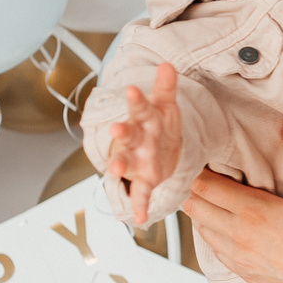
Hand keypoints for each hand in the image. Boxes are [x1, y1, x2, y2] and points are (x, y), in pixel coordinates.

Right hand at [104, 62, 181, 225]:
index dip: (137, 100)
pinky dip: (140, 205)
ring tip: (116, 170)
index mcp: (143, 119)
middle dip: (122, 133)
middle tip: (116, 131)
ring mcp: (137, 160)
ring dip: (121, 166)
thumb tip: (167, 65)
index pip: (140, 107)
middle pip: (127, 134)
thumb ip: (166, 87)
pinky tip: (140, 218)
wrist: (161, 150)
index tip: (133, 90)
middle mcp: (135, 140)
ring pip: (126, 162)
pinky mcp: (145, 180)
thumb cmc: (159, 125)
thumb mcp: (165, 106)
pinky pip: (141, 193)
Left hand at [183, 115, 282, 282]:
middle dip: (196, 187)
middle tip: (209, 173)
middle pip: (193, 205)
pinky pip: (213, 249)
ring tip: (217, 197)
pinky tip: (228, 225)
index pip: (204, 185)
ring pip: (200, 228)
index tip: (210, 158)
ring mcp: (237, 257)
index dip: (201, 169)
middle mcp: (238, 236)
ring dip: (203, 211)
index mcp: (253, 212)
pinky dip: (213, 233)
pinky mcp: (243, 273)